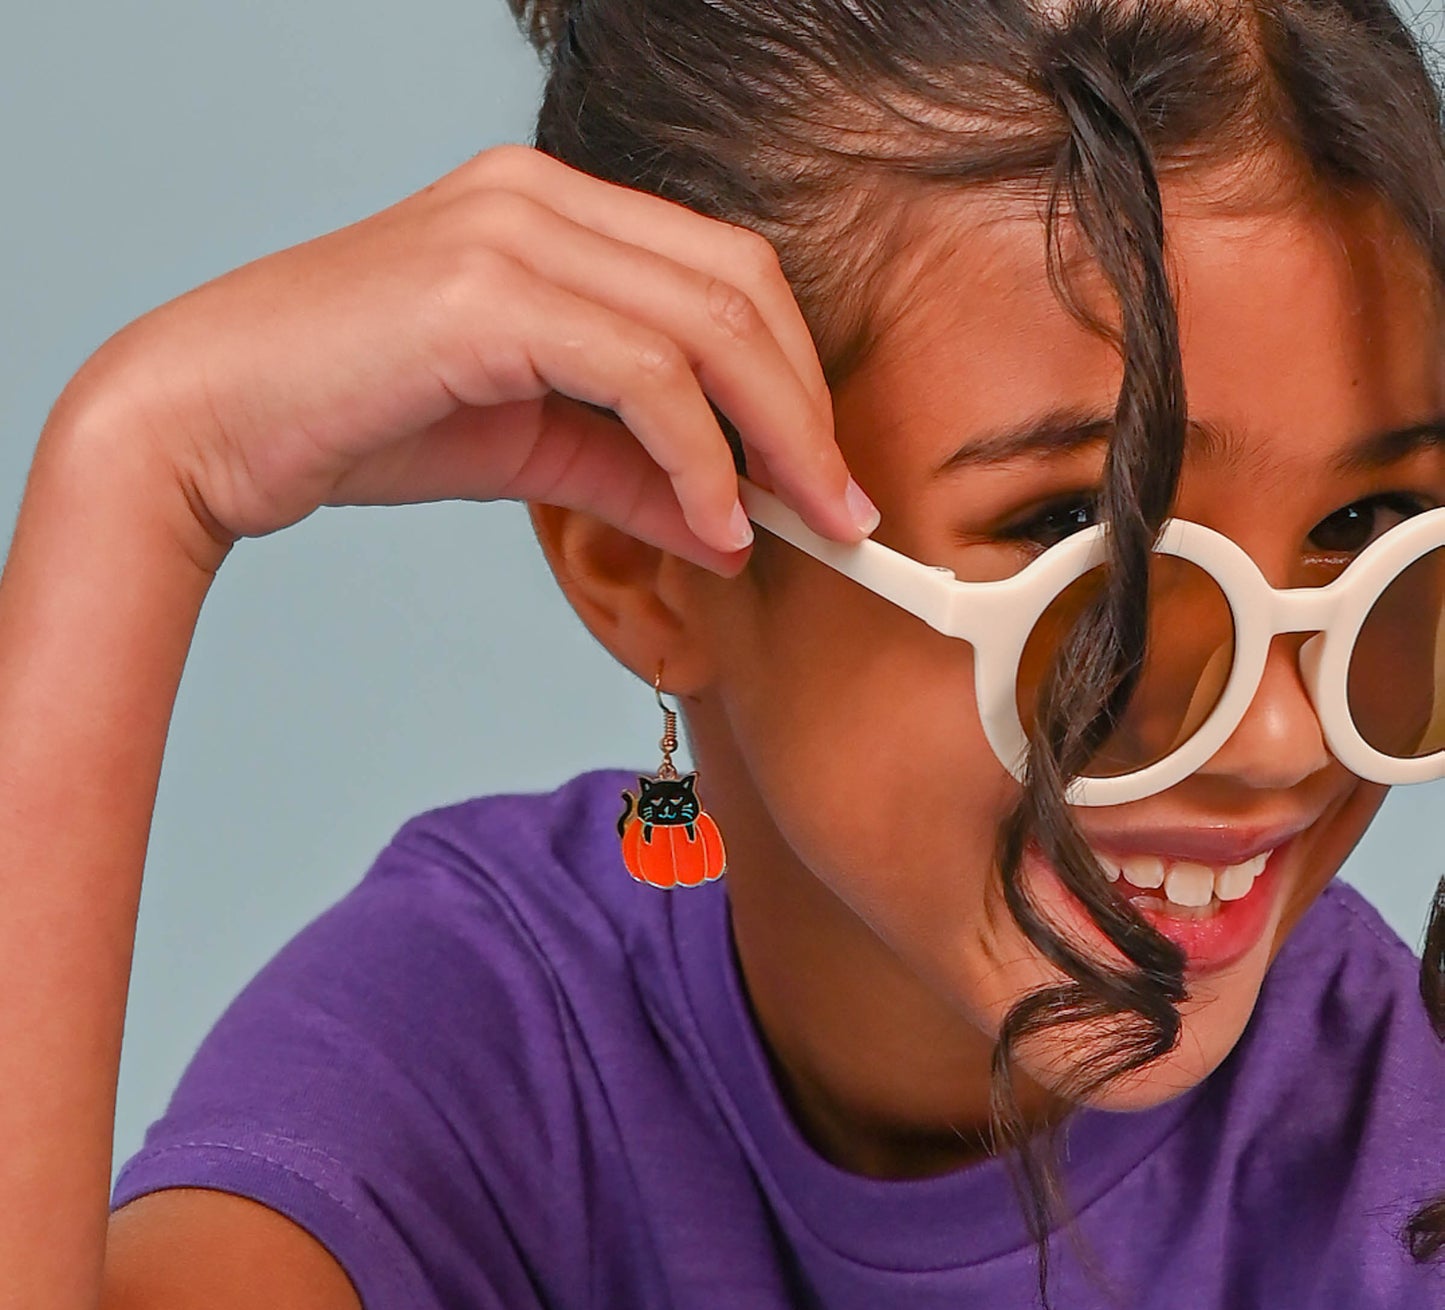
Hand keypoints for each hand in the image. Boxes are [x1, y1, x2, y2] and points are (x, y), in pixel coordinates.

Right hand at [75, 143, 875, 575]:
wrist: (212, 420)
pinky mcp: (487, 292)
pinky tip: (720, 523)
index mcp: (551, 209)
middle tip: (847, 509)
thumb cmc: (357, 419)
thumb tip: (736, 529)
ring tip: (807, 526)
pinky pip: (646, 371)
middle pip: (739, 285)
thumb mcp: (528, 445)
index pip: (720, 274)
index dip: (794, 377)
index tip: (828, 477)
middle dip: (809, 407)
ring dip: (777, 435)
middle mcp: (540, 195)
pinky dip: (700, 454)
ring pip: (708, 322)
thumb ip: (635, 471)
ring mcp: (513, 231)